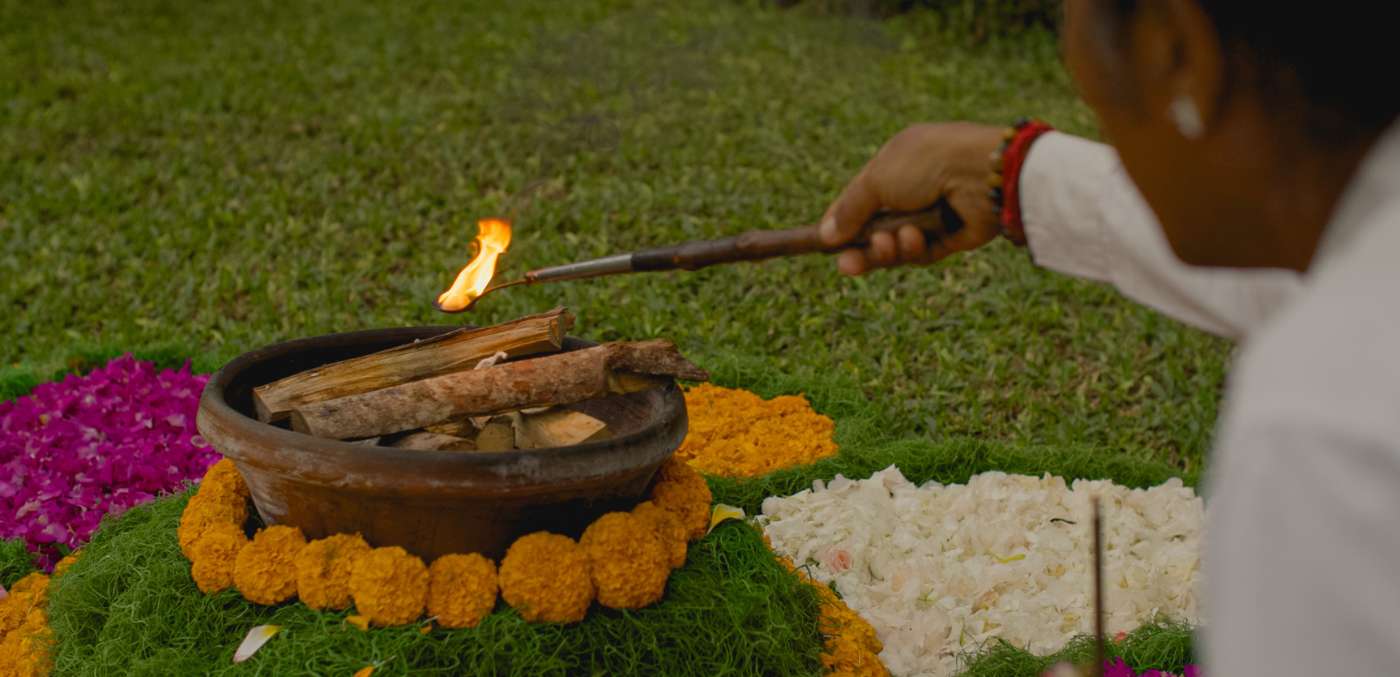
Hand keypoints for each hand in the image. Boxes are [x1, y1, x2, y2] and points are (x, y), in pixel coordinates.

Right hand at [820, 122, 1005, 274]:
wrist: (983, 173)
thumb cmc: (927, 164)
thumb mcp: (876, 180)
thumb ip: (850, 209)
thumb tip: (826, 235)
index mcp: (897, 162)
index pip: (861, 197)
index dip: (842, 220)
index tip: (823, 242)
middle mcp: (916, 187)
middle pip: (877, 227)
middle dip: (862, 247)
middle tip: (846, 265)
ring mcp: (935, 213)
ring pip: (898, 244)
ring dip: (888, 248)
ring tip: (889, 243)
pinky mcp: (953, 236)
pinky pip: (924, 253)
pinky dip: (914, 250)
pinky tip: (913, 239)